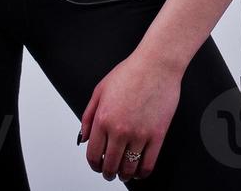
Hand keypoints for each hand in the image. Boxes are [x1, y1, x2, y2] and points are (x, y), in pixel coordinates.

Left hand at [79, 49, 180, 182]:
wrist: (156, 64)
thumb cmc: (130, 72)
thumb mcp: (99, 90)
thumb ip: (88, 116)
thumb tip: (84, 138)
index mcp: (103, 119)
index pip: (93, 154)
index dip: (94, 165)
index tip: (97, 165)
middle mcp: (119, 130)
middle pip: (110, 166)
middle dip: (108, 173)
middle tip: (109, 172)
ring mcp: (139, 134)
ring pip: (128, 168)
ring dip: (124, 175)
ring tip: (124, 173)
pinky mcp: (157, 136)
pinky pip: (148, 165)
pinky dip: (142, 173)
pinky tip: (139, 170)